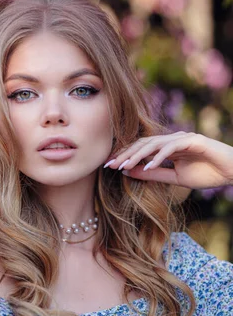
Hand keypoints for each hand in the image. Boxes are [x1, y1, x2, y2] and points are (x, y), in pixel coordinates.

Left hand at [103, 132, 232, 189]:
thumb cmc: (207, 174)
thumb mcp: (175, 177)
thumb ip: (154, 174)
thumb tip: (128, 173)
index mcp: (167, 147)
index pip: (141, 149)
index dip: (125, 156)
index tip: (109, 166)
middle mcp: (173, 139)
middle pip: (143, 143)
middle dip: (125, 154)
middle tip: (109, 165)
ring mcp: (183, 138)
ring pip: (154, 143)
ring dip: (138, 155)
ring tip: (124, 166)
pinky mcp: (194, 140)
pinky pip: (172, 148)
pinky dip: (159, 156)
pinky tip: (148, 165)